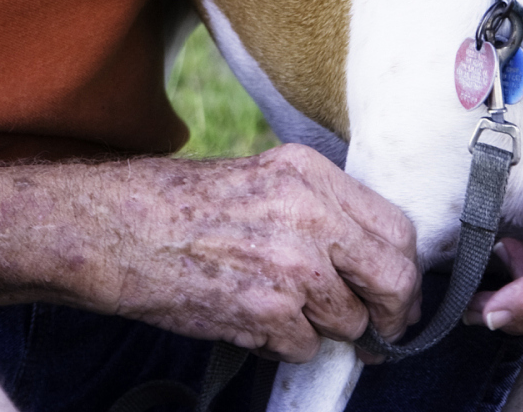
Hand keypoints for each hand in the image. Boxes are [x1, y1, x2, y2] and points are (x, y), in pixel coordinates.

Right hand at [96, 144, 420, 362]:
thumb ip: (321, 211)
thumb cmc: (182, 205)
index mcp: (311, 174)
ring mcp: (292, 266)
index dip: (403, 269)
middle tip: (380, 330)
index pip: (397, 229)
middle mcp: (310, 215)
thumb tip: (375, 263)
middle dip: (393, 314)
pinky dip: (285, 345)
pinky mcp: (268, 311)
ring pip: (351, 322)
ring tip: (280, 309)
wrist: (118, 228)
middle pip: (395, 279)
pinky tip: (249, 316)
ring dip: (325, 330)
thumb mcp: (263, 180)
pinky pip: (306, 347)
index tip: (396, 291)